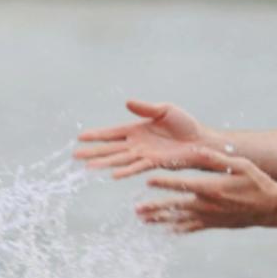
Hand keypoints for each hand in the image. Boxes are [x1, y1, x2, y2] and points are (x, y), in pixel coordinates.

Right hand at [74, 100, 213, 178]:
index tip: (80, 137)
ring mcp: (144, 154)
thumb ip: (145, 108)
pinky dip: (125, 171)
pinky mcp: (155, 163)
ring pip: (119, 159)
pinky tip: (112, 175)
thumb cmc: (185, 125)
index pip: (112, 133)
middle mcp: (137, 144)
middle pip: (110, 148)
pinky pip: (136, 167)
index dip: (96, 135)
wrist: (201, 140)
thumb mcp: (164, 110)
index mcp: (137, 129)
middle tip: (75, 156)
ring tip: (88, 168)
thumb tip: (127, 102)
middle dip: (93, 152)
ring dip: (104, 163)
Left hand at [138, 148, 276, 232]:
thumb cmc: (256, 182)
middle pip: (175, 207)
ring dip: (161, 221)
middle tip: (137, 210)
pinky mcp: (214, 225)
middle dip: (155, 208)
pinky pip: (192, 229)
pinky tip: (166, 232)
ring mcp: (210, 218)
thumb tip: (195, 148)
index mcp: (211, 188)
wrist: (271, 208)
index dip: (164, 183)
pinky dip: (178, 230)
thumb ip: (215, 158)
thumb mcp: (239, 165)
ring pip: (180, 220)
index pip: (182, 185)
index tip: (148, 180)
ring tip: (144, 221)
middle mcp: (207, 205)